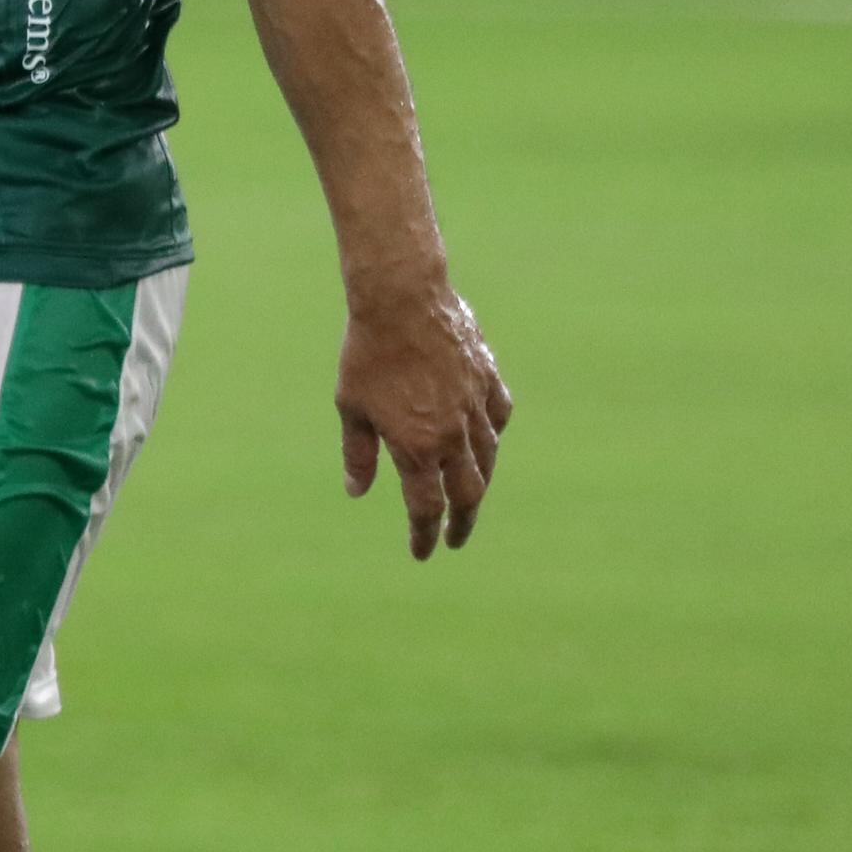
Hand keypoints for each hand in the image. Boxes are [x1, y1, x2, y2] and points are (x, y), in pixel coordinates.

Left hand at [336, 282, 510, 559]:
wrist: (402, 298)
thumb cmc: (368, 353)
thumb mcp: (352, 407)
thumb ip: (359, 454)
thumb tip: (357, 492)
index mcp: (417, 448)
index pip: (426, 509)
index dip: (424, 536)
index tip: (422, 553)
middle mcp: (453, 435)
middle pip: (468, 494)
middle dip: (461, 523)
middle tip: (455, 538)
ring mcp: (476, 407)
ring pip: (489, 459)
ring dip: (480, 483)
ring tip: (471, 495)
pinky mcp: (488, 379)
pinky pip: (498, 417)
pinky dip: (493, 434)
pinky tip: (486, 438)